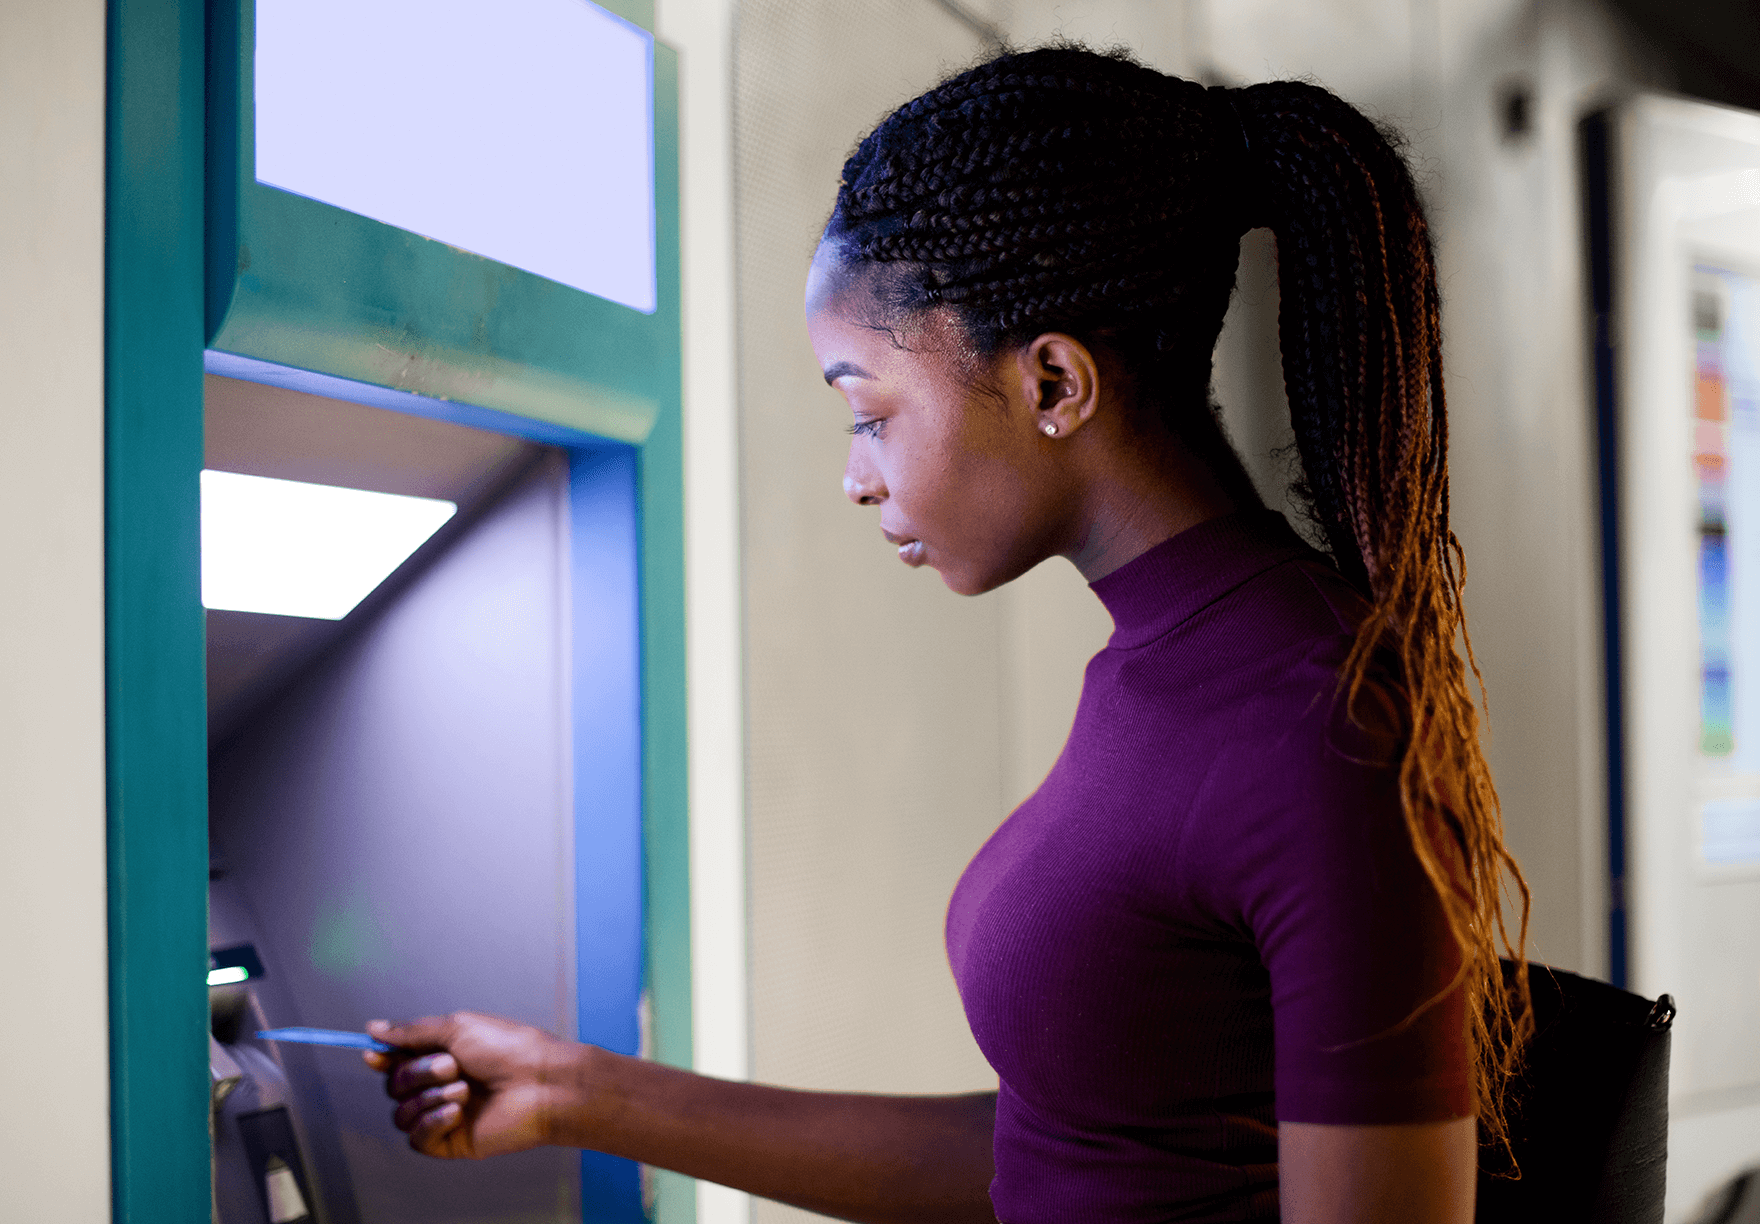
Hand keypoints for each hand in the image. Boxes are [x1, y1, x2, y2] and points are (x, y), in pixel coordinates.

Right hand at [363, 1012, 581, 1158]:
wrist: (542, 1084)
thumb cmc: (511, 1049)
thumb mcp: (458, 1027)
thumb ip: (413, 1031)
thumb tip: (374, 1028)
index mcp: (441, 1055)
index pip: (396, 1061)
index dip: (382, 1058)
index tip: (374, 1055)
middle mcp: (439, 1085)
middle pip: (394, 1085)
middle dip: (418, 1072)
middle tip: (452, 1065)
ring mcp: (443, 1114)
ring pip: (401, 1113)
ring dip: (428, 1097)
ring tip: (464, 1090)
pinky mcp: (449, 1142)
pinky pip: (416, 1138)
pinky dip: (431, 1122)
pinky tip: (455, 1113)